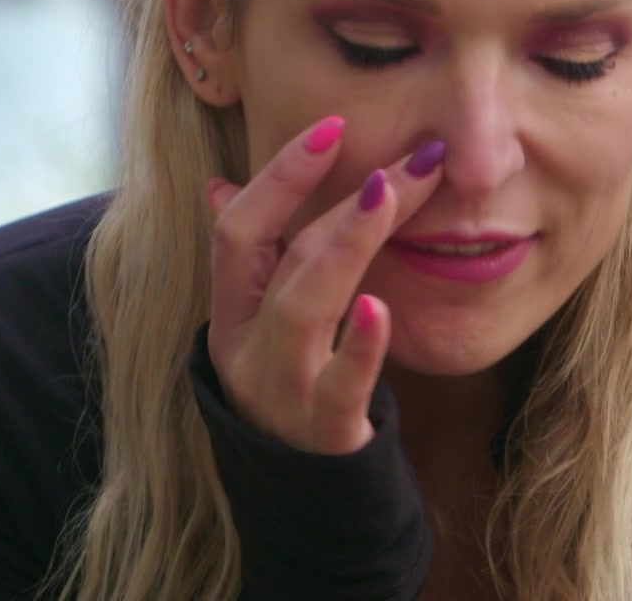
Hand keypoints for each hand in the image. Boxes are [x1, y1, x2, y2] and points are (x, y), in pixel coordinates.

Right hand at [203, 116, 445, 454]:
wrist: (306, 505)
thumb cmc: (292, 392)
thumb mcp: (262, 327)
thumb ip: (253, 261)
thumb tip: (222, 187)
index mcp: (231, 315)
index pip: (239, 230)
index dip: (280, 176)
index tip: (332, 126)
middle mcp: (245, 350)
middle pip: (282, 262)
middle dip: (343, 202)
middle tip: (409, 160)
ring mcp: (279, 391)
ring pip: (301, 311)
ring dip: (346, 247)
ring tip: (387, 198)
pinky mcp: (321, 432)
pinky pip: (338, 388)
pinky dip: (359, 349)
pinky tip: (380, 311)